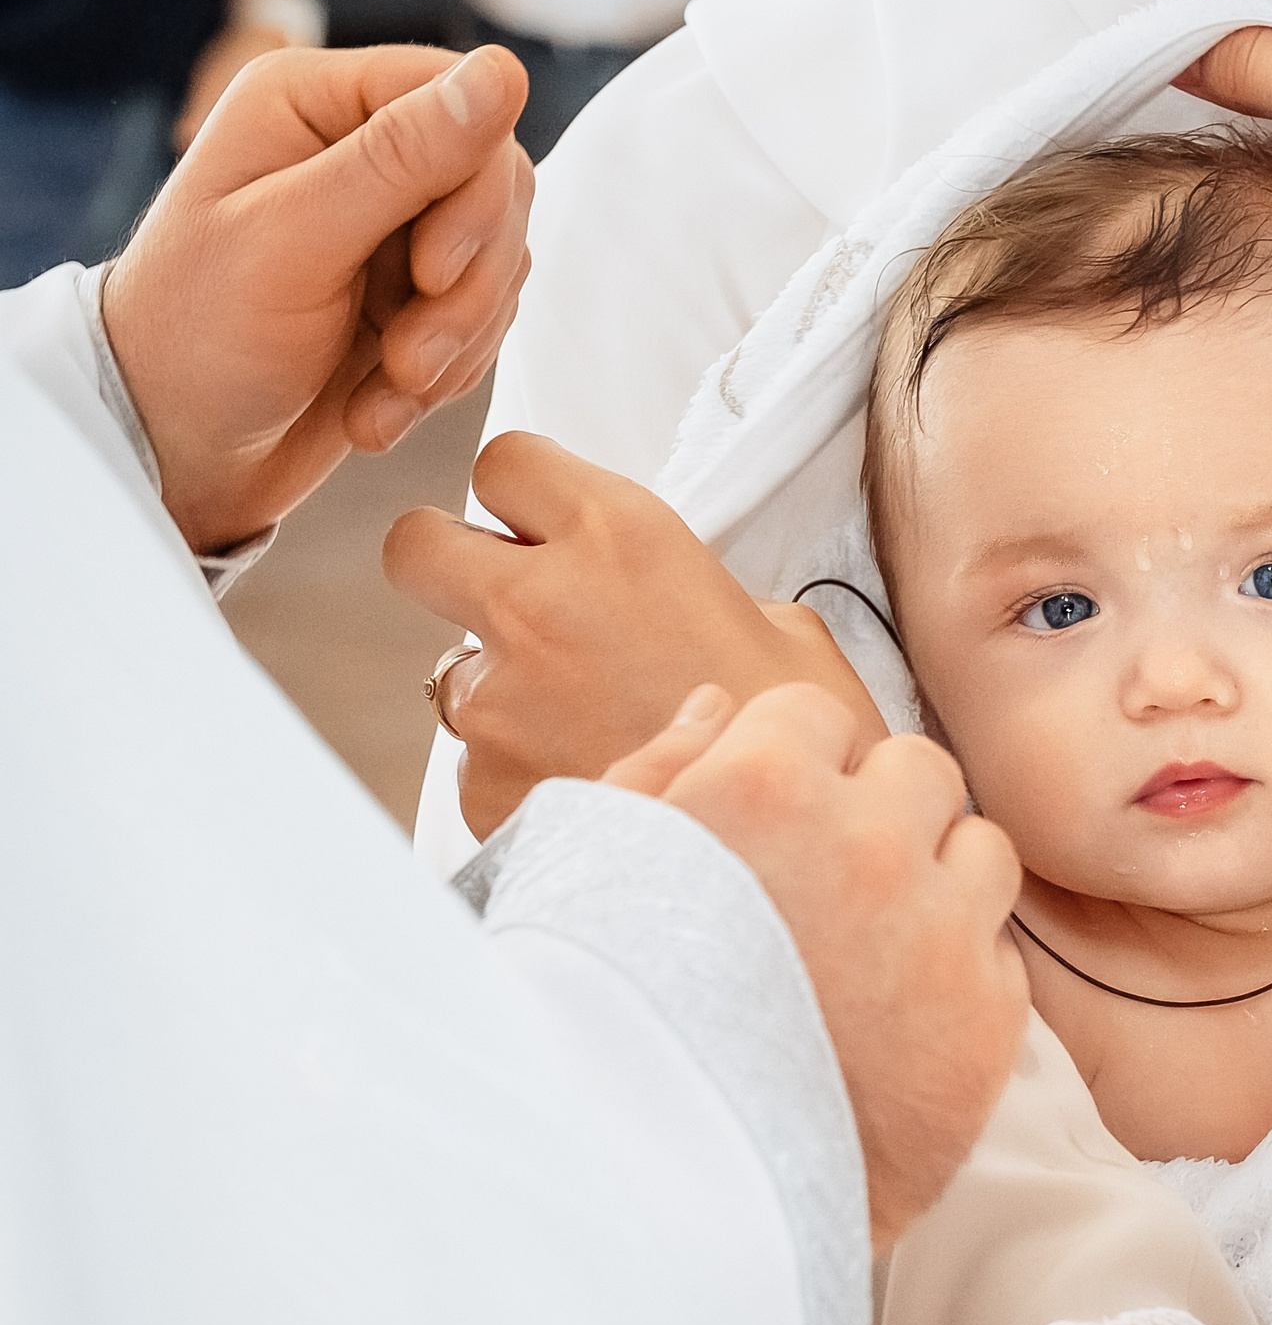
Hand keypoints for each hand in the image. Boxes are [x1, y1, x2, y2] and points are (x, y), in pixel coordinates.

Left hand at [102, 44, 533, 552]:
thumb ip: (403, 156)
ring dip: (456, 341)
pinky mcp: (413, 294)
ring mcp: (391, 225)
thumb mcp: (295, 239)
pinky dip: (448, 371)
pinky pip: (484, 318)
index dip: (474, 190)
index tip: (433, 273)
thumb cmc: (199, 337)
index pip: (462, 102)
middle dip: (467, 287)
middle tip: (410, 359)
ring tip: (389, 389)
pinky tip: (380, 405)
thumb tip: (506, 70)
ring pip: (498, 261)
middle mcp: (358, 150)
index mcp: (315, 103)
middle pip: (496, 186)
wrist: (174, 452)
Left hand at [382, 431, 888, 838]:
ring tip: (592, 734)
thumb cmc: (801, 742)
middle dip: (449, 564)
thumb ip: (698, 594)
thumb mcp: (785, 630)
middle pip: (416, 544)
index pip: (506, 461)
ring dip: (504, 691)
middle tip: (507, 599)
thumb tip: (670, 604)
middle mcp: (542, 605)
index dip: (524, 493)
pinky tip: (594, 790)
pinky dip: (522, 776)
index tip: (547, 523)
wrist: (783, 862)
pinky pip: (478, 765)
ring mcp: (501, 701)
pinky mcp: (486, 786)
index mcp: (624, 538)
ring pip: (452, 671)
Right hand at [604, 685, 1029, 1249]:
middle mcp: (868, 842)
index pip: (817, 714)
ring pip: (982, 847)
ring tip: (868, 951)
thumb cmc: (608, 1029)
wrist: (667, 1202)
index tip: (771, 818)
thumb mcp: (596, 875)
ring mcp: (939, 930)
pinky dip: (957, 976)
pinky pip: (1001, 953)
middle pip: (919, 768)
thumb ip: (661, 770)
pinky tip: (890, 1023)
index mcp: (762, 788)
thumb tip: (720, 706)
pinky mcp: (989, 1018)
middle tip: (827, 883)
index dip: (792, 764)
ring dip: (938, 882)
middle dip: (880, 810)